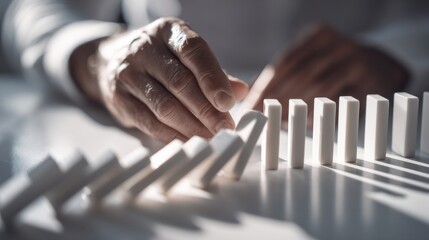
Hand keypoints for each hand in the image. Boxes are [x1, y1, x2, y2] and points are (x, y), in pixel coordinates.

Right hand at [70, 18, 248, 141]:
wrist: (113, 59)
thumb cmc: (161, 58)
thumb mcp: (186, 55)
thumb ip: (213, 72)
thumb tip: (240, 91)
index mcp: (168, 32)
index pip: (193, 51)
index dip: (212, 78)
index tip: (228, 102)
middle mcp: (144, 49)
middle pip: (179, 82)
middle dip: (206, 109)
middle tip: (224, 127)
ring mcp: (128, 74)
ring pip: (163, 105)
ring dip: (191, 126)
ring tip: (211, 137)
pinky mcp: (119, 99)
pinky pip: (148, 122)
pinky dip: (171, 135)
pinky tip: (189, 141)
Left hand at [243, 25, 408, 125]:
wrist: (383, 68)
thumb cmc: (337, 68)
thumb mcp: (313, 62)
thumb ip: (285, 75)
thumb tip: (251, 95)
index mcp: (319, 36)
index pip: (286, 61)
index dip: (266, 84)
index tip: (252, 103)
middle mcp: (339, 44)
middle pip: (300, 73)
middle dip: (277, 97)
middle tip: (261, 115)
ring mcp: (358, 61)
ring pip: (319, 85)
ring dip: (296, 106)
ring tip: (279, 120)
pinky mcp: (371, 82)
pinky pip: (341, 99)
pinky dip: (321, 111)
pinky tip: (306, 121)